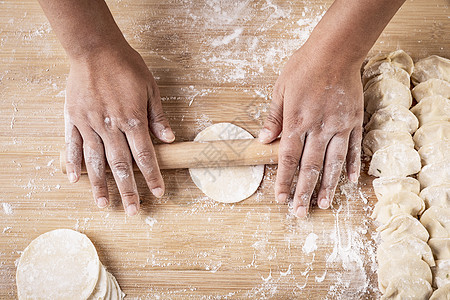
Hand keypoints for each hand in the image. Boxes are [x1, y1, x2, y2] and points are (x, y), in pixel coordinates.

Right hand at [64, 45, 174, 215]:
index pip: (145, 155)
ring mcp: (89, 123)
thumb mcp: (150, 88)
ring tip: (103, 204)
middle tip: (132, 211)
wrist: (95, 48)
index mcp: (132, 119)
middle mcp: (110, 126)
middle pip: (120, 165)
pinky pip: (72, 145)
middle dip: (128, 190)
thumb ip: (157, 116)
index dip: (152, 176)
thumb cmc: (126, 66)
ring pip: (96, 160)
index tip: (158, 193)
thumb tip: (170, 139)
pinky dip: (73, 163)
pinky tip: (75, 179)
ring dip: (100, 184)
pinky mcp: (73, 118)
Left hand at [259, 44, 362, 217]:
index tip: (280, 198)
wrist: (335, 51)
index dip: (283, 180)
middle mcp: (318, 128)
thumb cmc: (304, 67)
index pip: (287, 159)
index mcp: (296, 122)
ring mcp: (339, 126)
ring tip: (325, 205)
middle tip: (300, 213)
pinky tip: (349, 181)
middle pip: (310, 167)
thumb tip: (263, 140)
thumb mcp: (280, 90)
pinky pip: (354, 148)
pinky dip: (351, 165)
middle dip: (303, 192)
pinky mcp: (354, 121)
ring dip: (328, 186)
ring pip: (333, 163)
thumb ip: (273, 117)